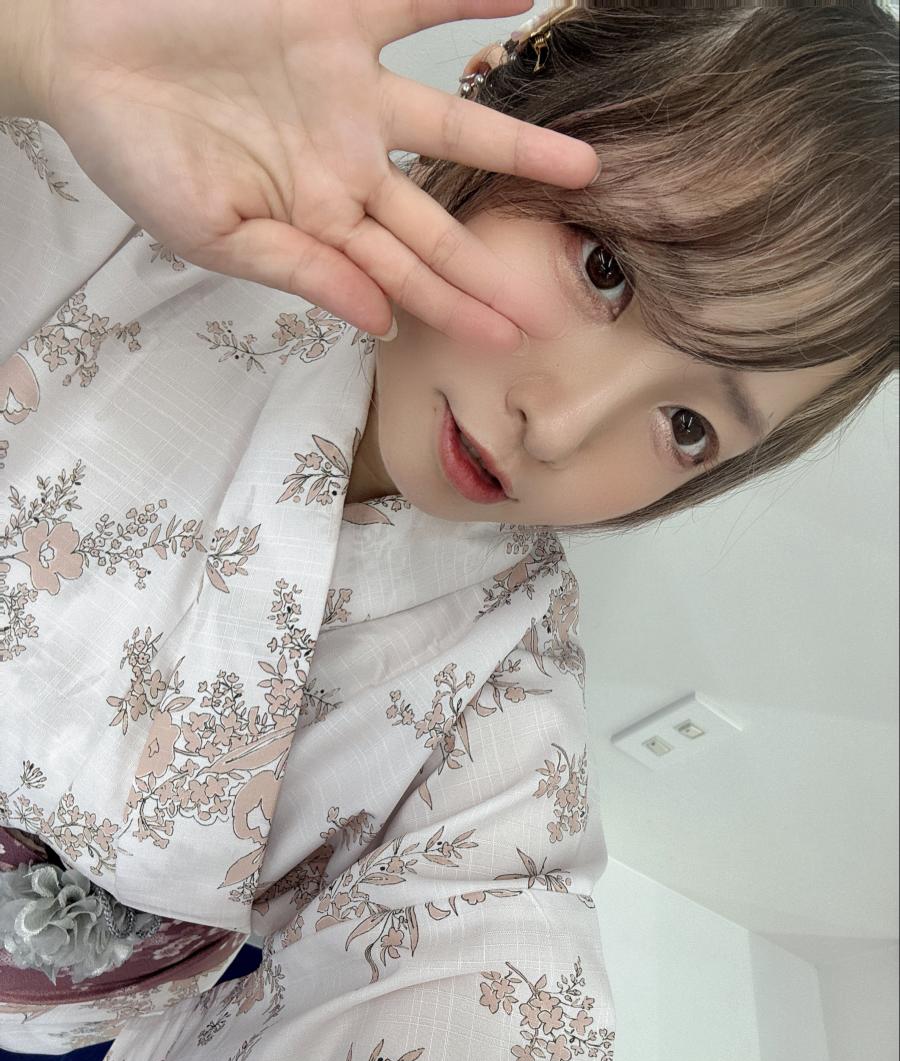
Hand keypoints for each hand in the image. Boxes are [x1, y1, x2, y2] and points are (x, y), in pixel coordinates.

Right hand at [35, 0, 599, 349]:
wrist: (84, 57)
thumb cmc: (139, 156)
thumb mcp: (215, 235)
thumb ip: (302, 272)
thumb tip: (379, 322)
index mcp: (317, 220)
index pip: (403, 276)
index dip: (457, 308)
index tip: (510, 340)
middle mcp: (346, 162)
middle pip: (440, 220)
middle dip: (495, 260)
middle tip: (558, 296)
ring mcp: (346, 92)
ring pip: (452, 125)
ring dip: (517, 145)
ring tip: (584, 166)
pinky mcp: (334, 17)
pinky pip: (415, 1)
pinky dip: (467, 0)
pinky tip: (524, 0)